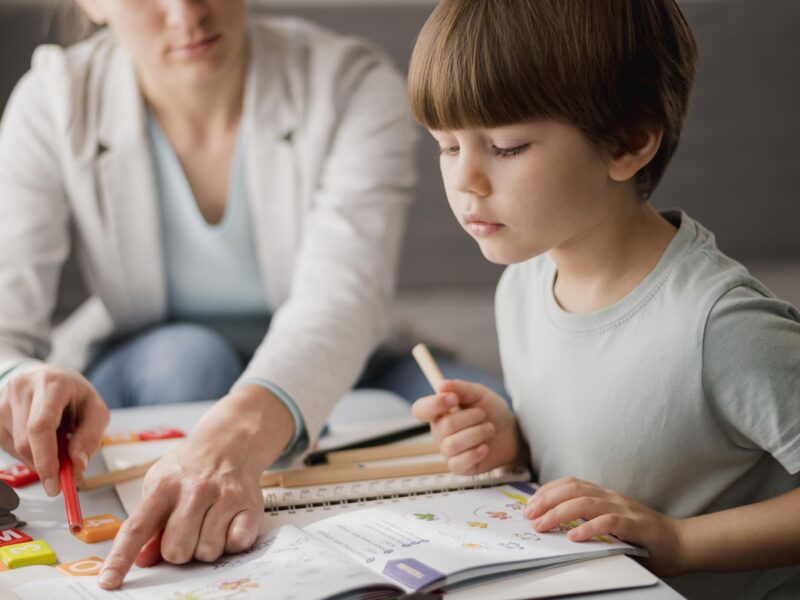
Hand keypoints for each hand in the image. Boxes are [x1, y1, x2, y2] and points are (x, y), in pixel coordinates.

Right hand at [0, 365, 108, 493]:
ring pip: (16, 448)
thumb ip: (91, 436)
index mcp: (51, 384)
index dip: (46, 459)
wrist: (48, 377)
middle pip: (25, 441)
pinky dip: (28, 454)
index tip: (55, 483)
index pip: (41, 426)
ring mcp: (3, 401)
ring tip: (57, 445)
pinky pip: (9, 447)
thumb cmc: (73, 395)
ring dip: (38, 459)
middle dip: (45, 466)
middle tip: (64, 477)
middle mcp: (22, 389)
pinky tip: (40, 442)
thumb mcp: (95, 410)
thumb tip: (77, 463)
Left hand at [98, 386, 294, 589]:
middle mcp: (195, 490)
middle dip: (179, 550)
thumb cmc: (191, 468)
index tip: (108, 582)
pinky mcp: (250, 505)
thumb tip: (142, 559)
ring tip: (209, 522)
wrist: (231, 441)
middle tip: (187, 530)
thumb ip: (149, 523)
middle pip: (176, 550)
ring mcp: (224, 497)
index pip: (136, 528)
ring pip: (207, 552)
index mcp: (164, 486)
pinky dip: (231, 541)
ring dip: (206, 546)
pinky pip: (236, 545)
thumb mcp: (160, 485)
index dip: (121, 558)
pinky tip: (229, 521)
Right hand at [412, 379, 523, 474]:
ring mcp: (448, 450)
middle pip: (444, 426)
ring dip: (477, 434)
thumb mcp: (479, 393)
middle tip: (484, 416)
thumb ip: (461, 388)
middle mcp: (440, 432)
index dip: (434, 404)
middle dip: (471, 418)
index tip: (454, 398)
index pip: (421, 409)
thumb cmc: (492, 412)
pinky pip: (457, 463)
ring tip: (489, 429)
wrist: (511, 433)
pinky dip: (474, 453)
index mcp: (440, 412)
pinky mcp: (458, 466)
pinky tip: (485, 447)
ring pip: (452, 445)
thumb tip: (441, 385)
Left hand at [525, 477, 684, 576]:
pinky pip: (609, 522)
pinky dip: (589, 528)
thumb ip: (589, 518)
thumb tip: (554, 524)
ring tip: (543, 525)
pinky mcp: (636, 525)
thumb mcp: (610, 521)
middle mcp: (611, 497)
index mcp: (604, 494)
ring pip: (586, 503)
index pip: (570, 483)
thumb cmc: (642, 536)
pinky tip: (575, 536)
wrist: (680, 543)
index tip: (530, 504)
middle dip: (547, 500)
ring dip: (560, 513)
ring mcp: (624, 508)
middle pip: (573, 489)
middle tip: (529, 515)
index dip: (548, 490)